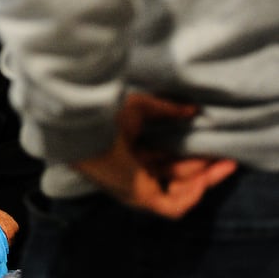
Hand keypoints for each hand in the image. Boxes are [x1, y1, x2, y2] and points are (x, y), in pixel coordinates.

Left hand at [73, 93, 237, 218]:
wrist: (87, 127)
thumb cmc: (105, 114)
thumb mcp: (140, 108)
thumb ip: (166, 110)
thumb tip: (192, 109)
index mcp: (131, 155)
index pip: (167, 162)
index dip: (191, 156)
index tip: (215, 147)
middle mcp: (134, 175)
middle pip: (177, 179)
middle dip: (204, 169)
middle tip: (227, 157)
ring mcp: (137, 189)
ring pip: (179, 193)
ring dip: (203, 180)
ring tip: (221, 163)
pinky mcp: (140, 198)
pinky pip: (174, 207)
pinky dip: (192, 195)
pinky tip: (203, 177)